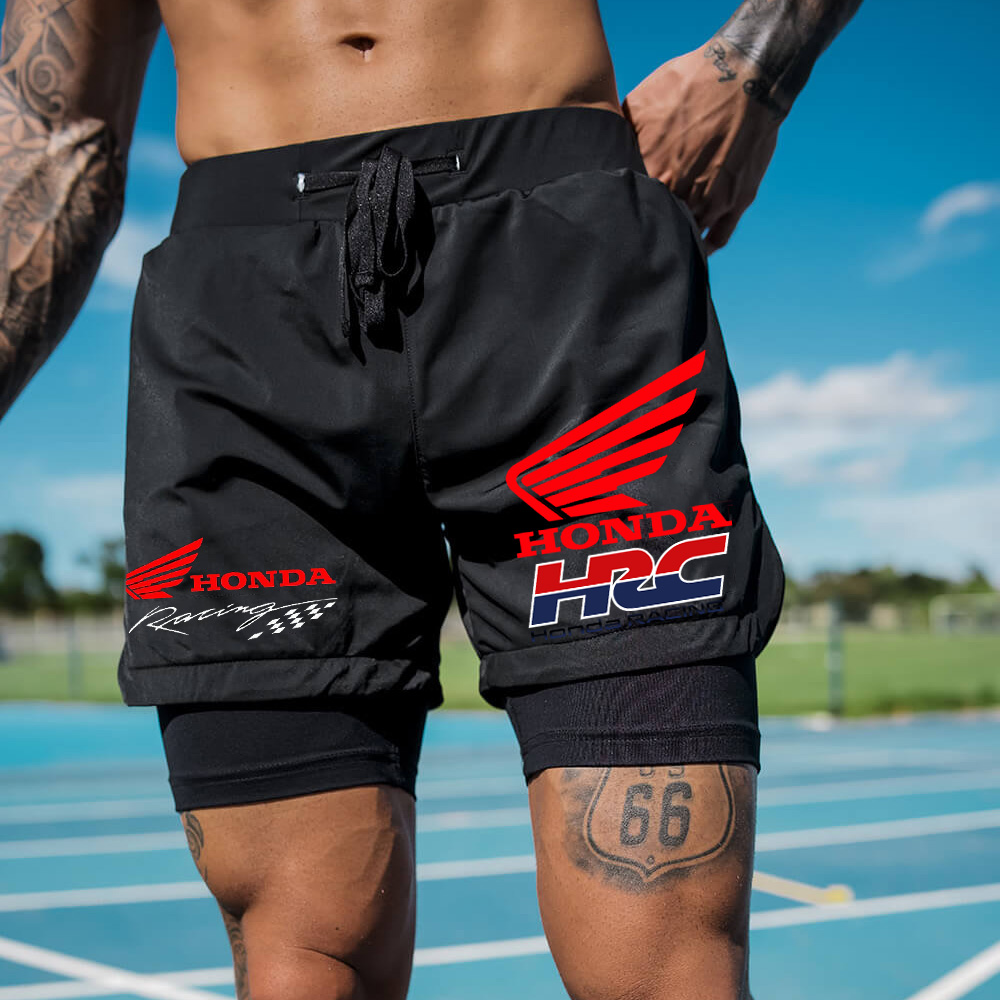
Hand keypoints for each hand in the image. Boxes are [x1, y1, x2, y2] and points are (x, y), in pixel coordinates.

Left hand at [623, 44, 780, 253]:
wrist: (748, 75)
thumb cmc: (692, 83)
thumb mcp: (641, 101)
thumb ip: (619, 134)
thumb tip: (601, 151)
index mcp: (651, 172)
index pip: (625, 210)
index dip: (619, 214)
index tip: (614, 215)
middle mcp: (679, 193)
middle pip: (653, 228)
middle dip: (643, 231)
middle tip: (634, 235)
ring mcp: (709, 201)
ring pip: (684, 237)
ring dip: (672, 240)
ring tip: (660, 243)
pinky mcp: (735, 201)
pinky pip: (717, 238)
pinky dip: (703, 247)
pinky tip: (691, 246)